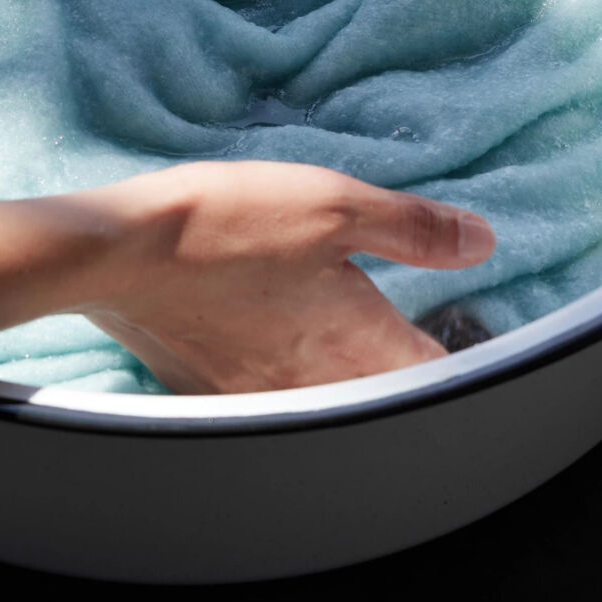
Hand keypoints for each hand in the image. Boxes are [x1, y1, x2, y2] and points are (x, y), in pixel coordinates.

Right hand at [77, 162, 495, 393]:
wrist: (120, 254)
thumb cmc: (228, 224)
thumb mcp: (334, 204)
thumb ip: (414, 228)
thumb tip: (481, 242)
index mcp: (360, 344)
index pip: (432, 371)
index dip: (451, 348)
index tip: (453, 325)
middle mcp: (320, 386)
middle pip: (379, 391)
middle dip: (394, 364)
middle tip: (390, 321)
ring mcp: (265, 397)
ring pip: (326, 397)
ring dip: (337, 372)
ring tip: (329, 326)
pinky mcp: (216, 392)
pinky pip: (270, 396)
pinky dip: (278, 372)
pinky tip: (262, 332)